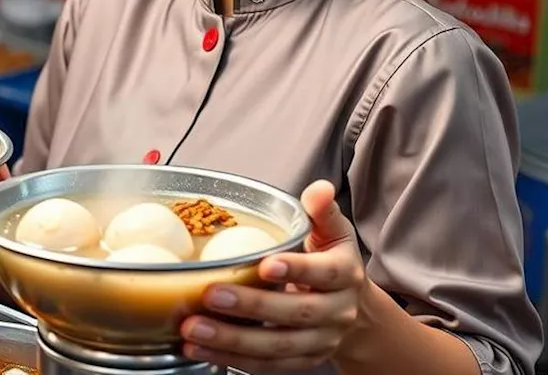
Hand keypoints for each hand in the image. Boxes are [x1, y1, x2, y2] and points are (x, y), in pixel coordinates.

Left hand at [179, 180, 367, 371]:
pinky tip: (200, 349)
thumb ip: (322, 211)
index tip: (264, 264)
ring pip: (277, 347)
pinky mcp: (301, 363)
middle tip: (211, 295)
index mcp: (344, 275)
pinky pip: (267, 367)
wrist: (354, 313)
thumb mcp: (333, 233)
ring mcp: (319, 342)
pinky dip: (232, 361)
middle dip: (251, 306)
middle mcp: (336, 313)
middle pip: (295, 313)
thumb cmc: (332, 263)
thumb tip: (319, 189)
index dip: (295, 269)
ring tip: (193, 329)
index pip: (323, 273)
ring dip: (232, 340)